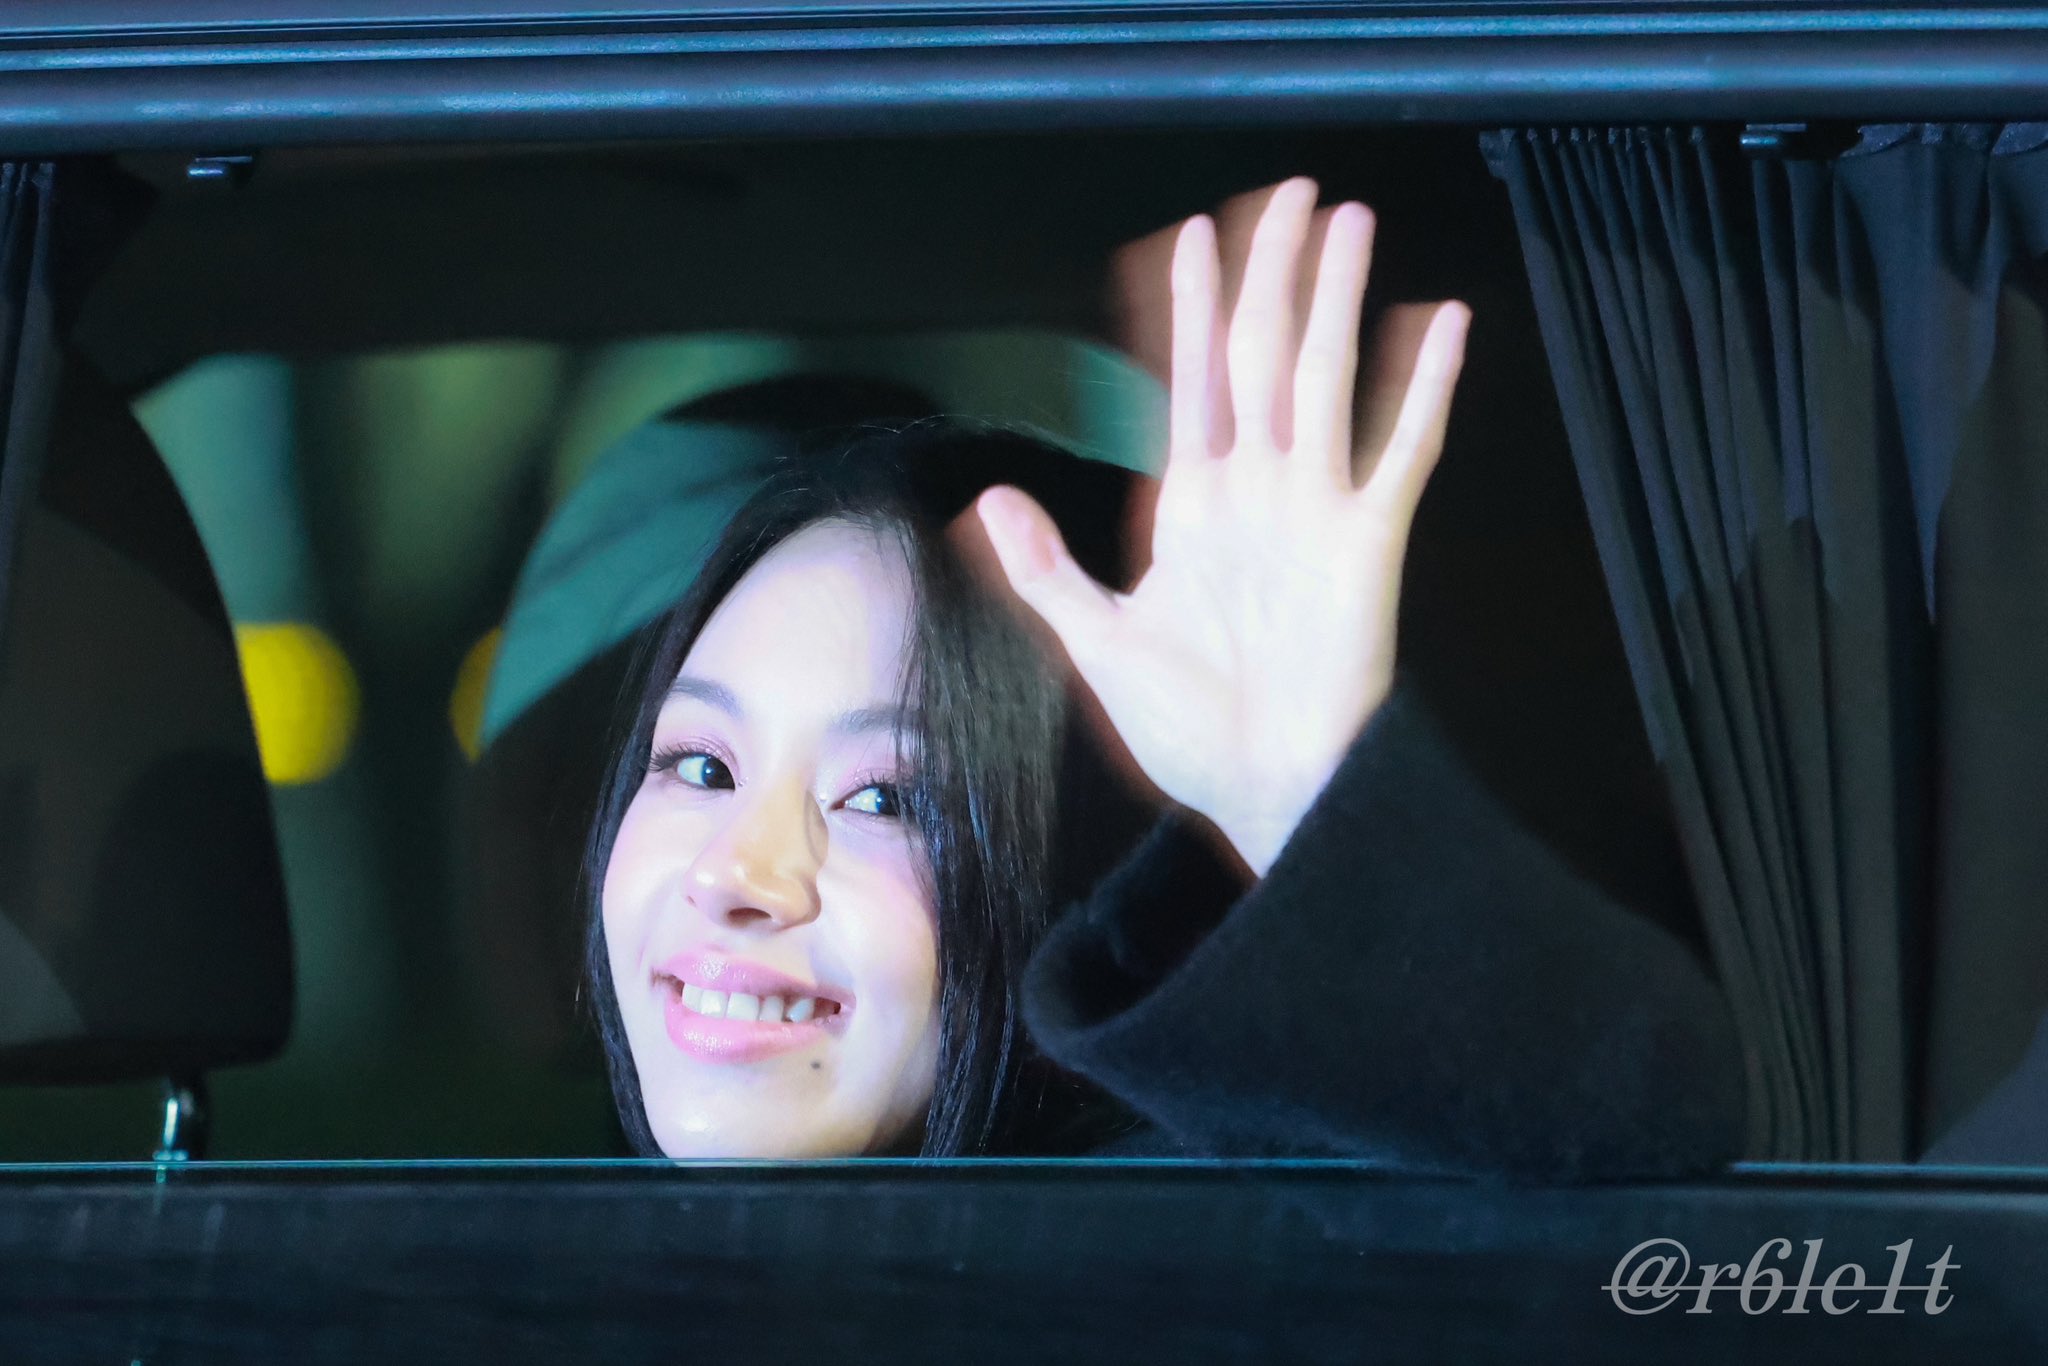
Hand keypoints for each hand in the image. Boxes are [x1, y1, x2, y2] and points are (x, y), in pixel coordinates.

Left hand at [975, 178, 1469, 876]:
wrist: (1263, 791)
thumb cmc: (1192, 729)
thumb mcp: (1100, 642)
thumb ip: (1047, 569)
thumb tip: (991, 500)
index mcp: (1194, 507)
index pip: (1189, 380)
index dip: (1186, 308)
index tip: (1188, 236)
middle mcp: (1257, 491)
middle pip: (1260, 354)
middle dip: (1268, 272)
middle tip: (1285, 192)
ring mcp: (1315, 509)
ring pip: (1324, 377)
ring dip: (1334, 299)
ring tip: (1344, 222)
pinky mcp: (1368, 543)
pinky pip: (1400, 448)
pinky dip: (1422, 386)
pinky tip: (1440, 321)